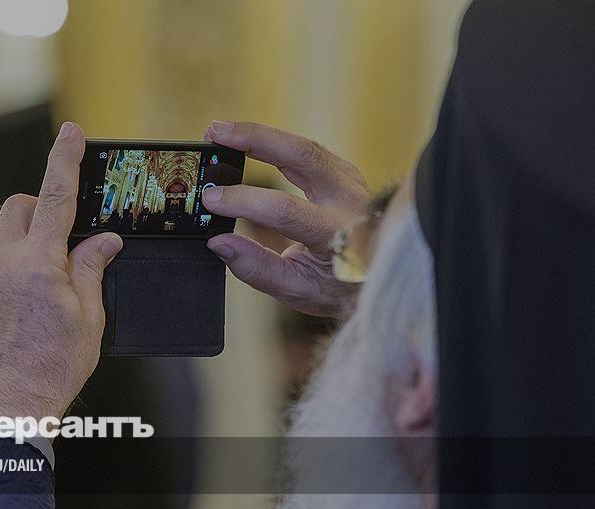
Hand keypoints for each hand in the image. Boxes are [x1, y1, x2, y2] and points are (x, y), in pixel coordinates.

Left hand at [0, 122, 122, 419]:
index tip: (71, 131)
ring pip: (7, 239)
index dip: (65, 160)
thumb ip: (91, 269)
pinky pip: (0, 266)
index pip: (56, 199)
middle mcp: (4, 265)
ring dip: (33, 243)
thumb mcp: (88, 318)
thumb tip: (103, 241)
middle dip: (42, 206)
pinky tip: (35, 306)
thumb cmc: (53, 367)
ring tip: (56, 284)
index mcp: (38, 265)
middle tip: (68, 233)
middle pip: (19, 209)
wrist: (9, 406)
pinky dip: (21, 270)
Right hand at [202, 121, 368, 317]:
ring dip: (261, 134)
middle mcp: (350, 200)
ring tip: (222, 132)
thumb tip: (219, 242)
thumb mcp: (298, 290)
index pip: (285, 209)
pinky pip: (308, 150)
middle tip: (215, 133)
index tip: (211, 199)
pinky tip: (249, 142)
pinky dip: (276, 143)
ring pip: (304, 145)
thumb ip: (257, 268)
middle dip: (254, 139)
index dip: (243, 201)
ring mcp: (352, 182)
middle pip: (301, 155)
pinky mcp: (346, 173)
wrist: (384, 277)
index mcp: (338, 234)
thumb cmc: (341, 287)